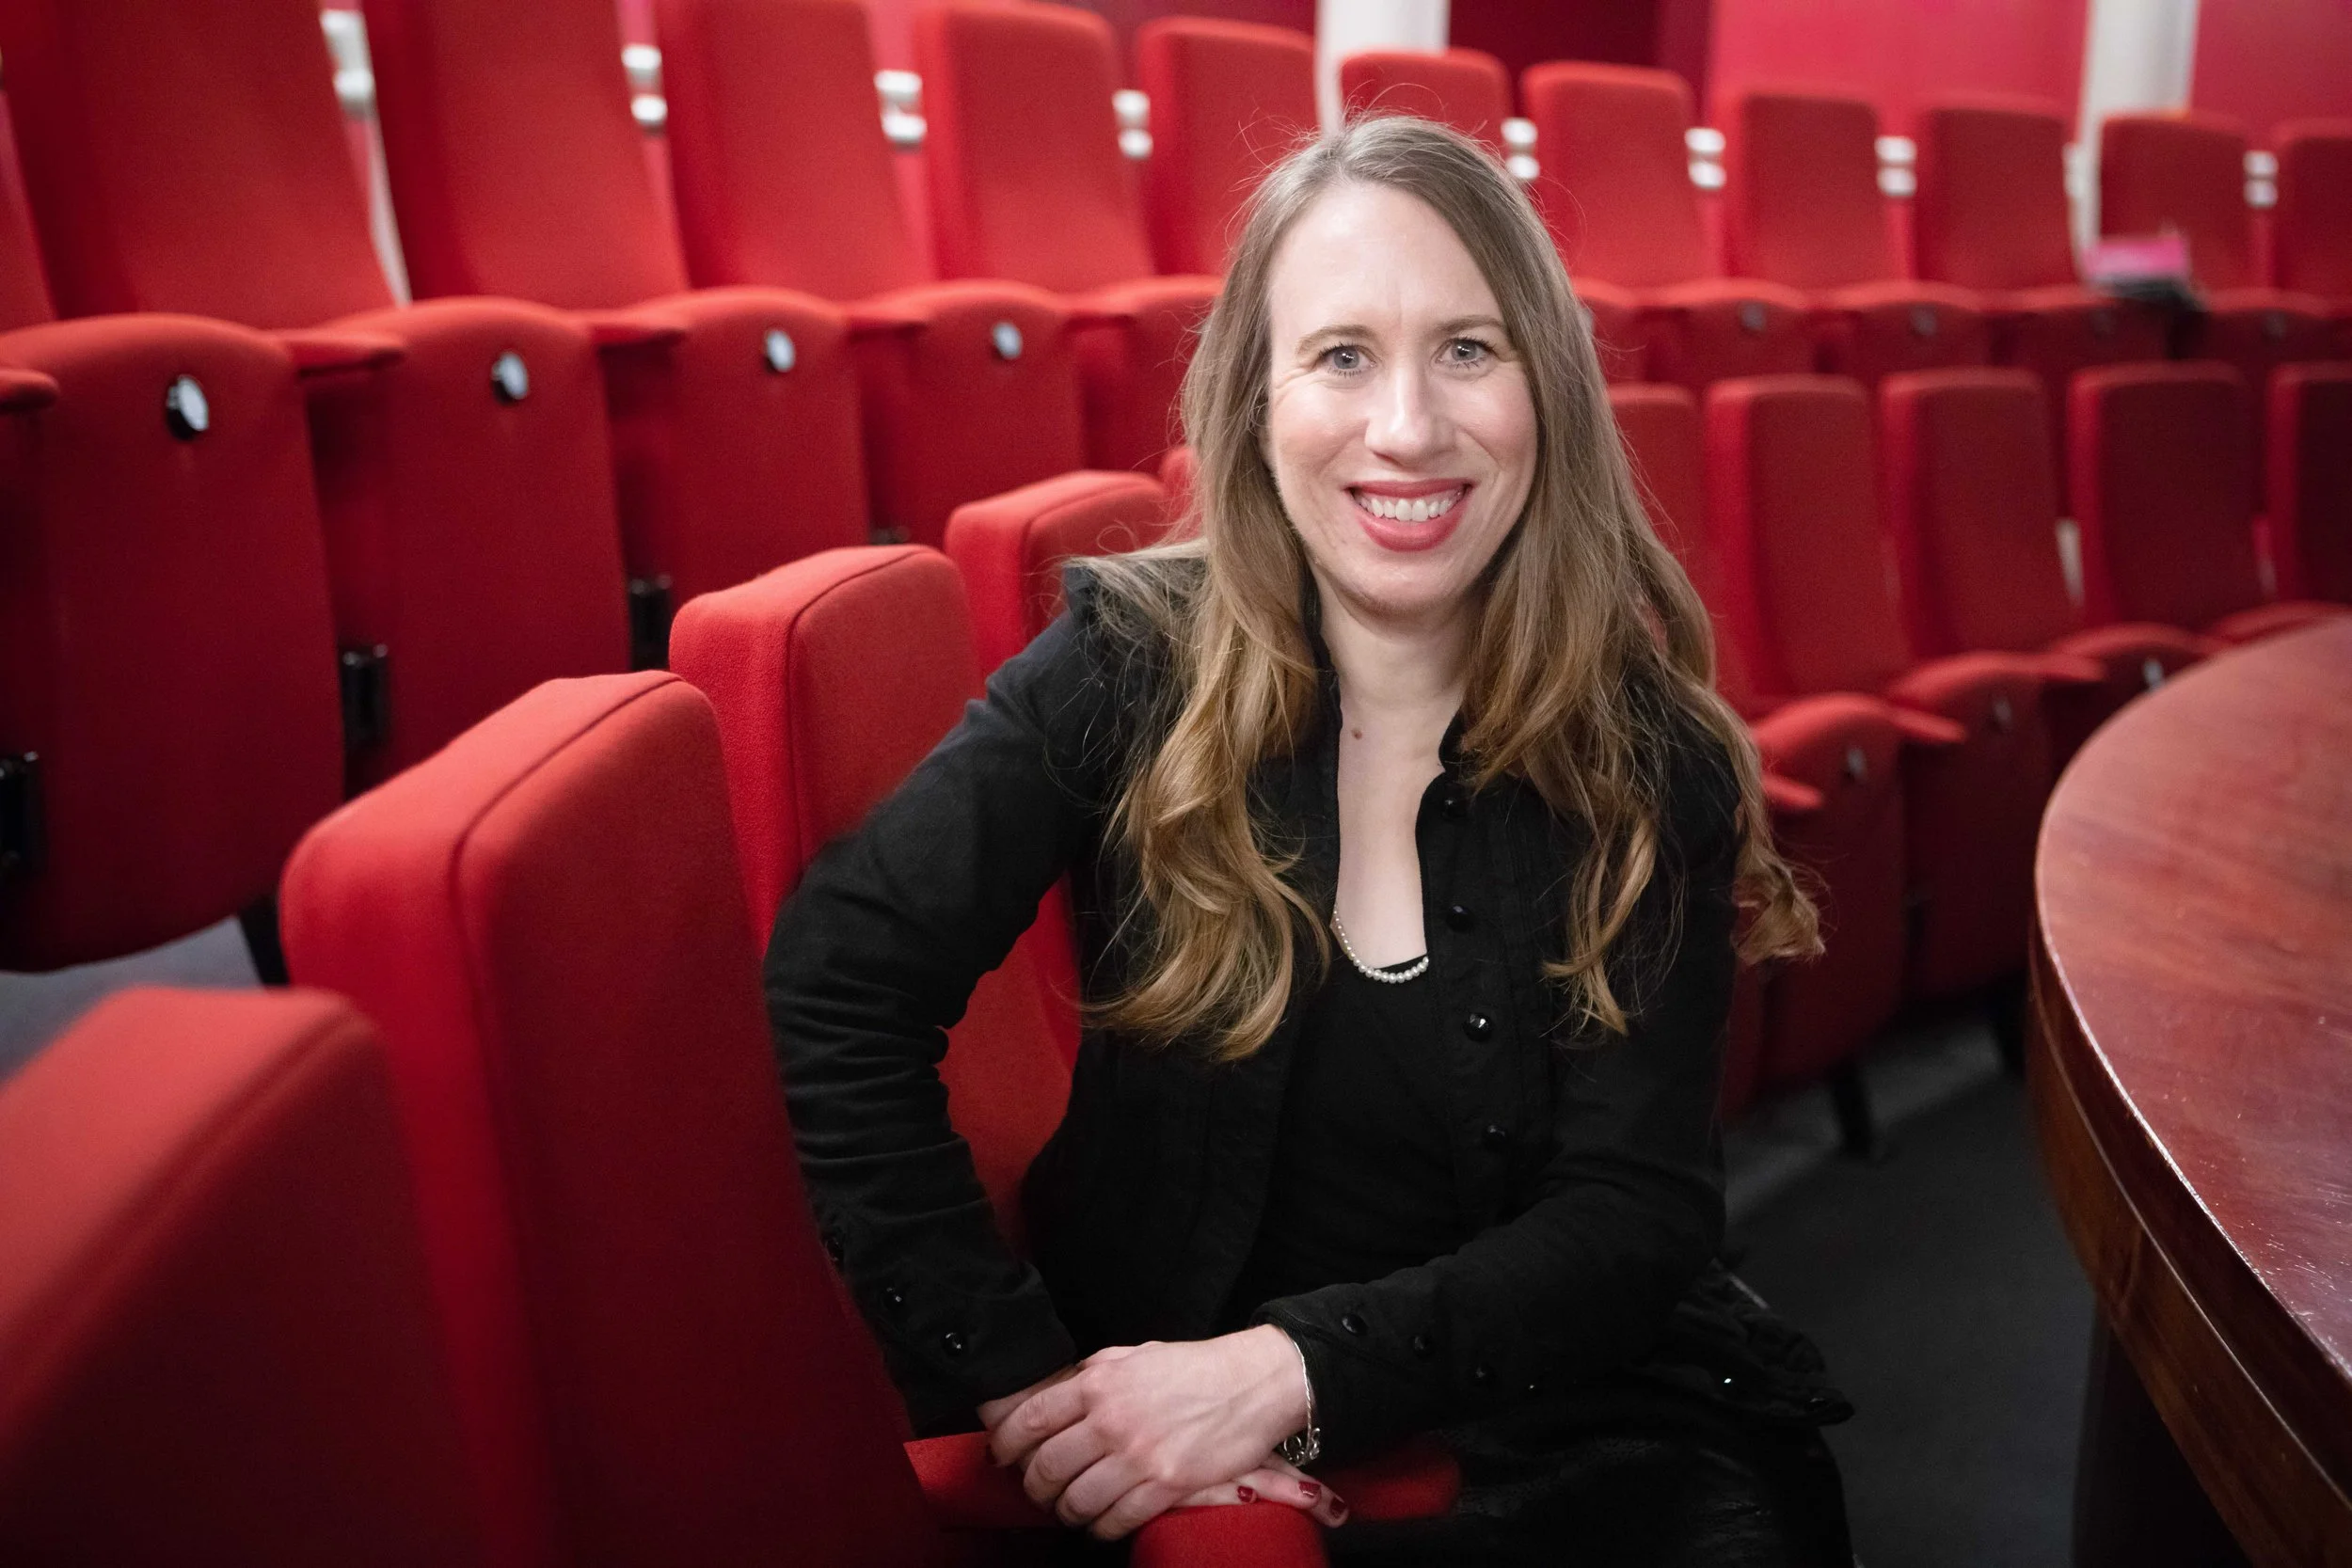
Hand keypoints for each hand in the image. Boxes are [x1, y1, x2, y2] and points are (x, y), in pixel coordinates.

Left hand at [987, 1326, 1317, 1538]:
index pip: (1031, 1419)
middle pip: (1046, 1467)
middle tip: (1037, 1490)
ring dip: (1066, 1512)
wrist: (1252, 1384)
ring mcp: (1138, 1456)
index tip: (1002, 1456)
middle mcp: (1111, 1420)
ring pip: (1076, 1501)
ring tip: (1069, 1509)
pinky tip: (1102, 1523)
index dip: (1006, 1444)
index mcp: (1099, 1383)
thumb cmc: (1192, 1368)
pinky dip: (1102, 1528)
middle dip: (1034, 1487)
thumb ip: (1091, 1375)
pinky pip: (1116, 1520)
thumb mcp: (1132, 1355)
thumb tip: (1053, 1395)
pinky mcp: (1166, 1486)